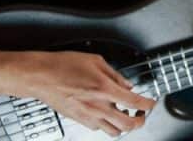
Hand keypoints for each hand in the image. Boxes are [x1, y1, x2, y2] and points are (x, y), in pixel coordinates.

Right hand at [13, 50, 156, 135]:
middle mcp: (98, 107)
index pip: (135, 103)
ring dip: (124, 126)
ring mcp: (88, 116)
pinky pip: (98, 129)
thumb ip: (115, 74)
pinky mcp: (78, 120)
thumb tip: (127, 84)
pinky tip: (106, 114)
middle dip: (140, 121)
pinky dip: (107, 124)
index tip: (152, 103)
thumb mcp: (95, 61)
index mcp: (105, 89)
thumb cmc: (63, 66)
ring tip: (125, 115)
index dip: (149, 105)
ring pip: (113, 132)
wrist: (40, 76)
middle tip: (141, 114)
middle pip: (128, 125)